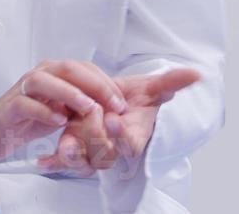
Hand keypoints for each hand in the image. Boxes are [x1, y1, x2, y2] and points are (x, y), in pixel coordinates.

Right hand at [0, 59, 127, 160]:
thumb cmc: (30, 115)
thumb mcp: (62, 107)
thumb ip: (82, 102)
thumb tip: (113, 105)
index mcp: (53, 73)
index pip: (82, 67)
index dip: (105, 81)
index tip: (122, 101)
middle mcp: (38, 75)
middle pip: (66, 68)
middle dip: (93, 84)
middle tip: (113, 104)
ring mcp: (22, 89)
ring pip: (44, 81)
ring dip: (69, 93)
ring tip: (89, 109)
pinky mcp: (10, 107)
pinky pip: (26, 104)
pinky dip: (43, 111)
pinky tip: (58, 121)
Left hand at [37, 68, 200, 176]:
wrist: (116, 106)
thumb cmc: (136, 101)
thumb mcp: (152, 89)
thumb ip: (171, 83)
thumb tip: (197, 73)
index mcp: (133, 137)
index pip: (130, 143)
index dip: (122, 135)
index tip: (113, 118)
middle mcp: (113, 148)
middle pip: (104, 154)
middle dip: (94, 138)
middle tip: (88, 115)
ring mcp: (93, 150)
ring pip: (83, 161)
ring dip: (73, 155)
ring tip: (64, 146)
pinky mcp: (76, 150)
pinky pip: (64, 163)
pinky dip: (53, 163)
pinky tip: (41, 161)